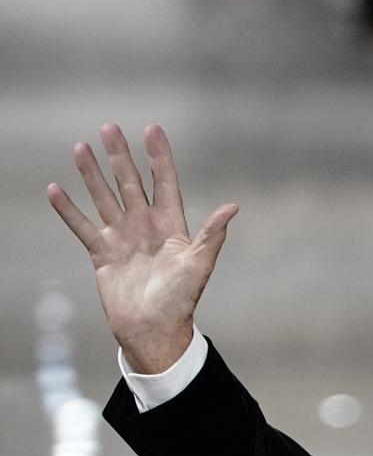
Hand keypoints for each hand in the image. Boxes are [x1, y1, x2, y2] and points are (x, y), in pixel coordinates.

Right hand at [48, 124, 237, 372]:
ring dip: (92, 174)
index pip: (164, 183)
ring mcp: (122, 238)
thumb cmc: (181, 299)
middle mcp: (145, 226)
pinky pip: (82, 226)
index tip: (152, 130)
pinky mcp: (102, 253)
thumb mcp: (199, 264)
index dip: (159, 157)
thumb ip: (212, 235)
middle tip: (109, 126)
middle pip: (130, 183)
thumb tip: (233, 207)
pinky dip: (68, 209)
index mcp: (171, 226)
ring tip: (80, 147)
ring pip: (105, 197)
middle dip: (120, 156)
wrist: (155, 329)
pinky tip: (56, 189)